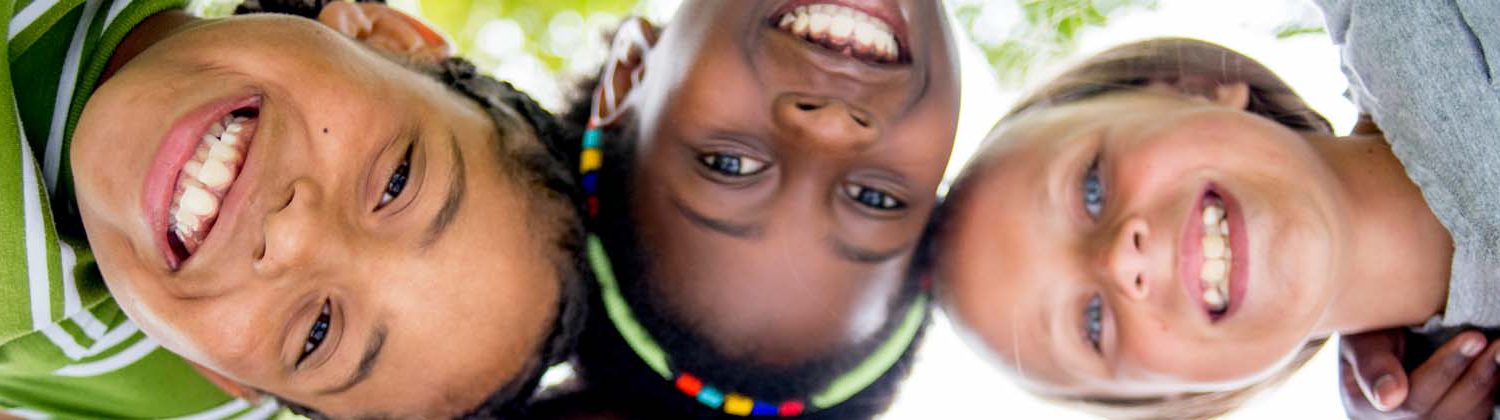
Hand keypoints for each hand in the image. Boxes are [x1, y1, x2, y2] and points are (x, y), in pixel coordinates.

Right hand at [1340, 329, 1498, 418]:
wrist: (1381, 350)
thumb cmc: (1370, 339)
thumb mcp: (1360, 341)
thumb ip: (1371, 364)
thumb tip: (1389, 397)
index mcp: (1367, 408)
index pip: (1412, 397)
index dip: (1446, 368)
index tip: (1474, 338)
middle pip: (1445, 413)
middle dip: (1477, 376)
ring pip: (1466, 418)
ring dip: (1488, 385)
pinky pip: (1475, 417)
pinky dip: (1490, 394)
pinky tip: (1496, 367)